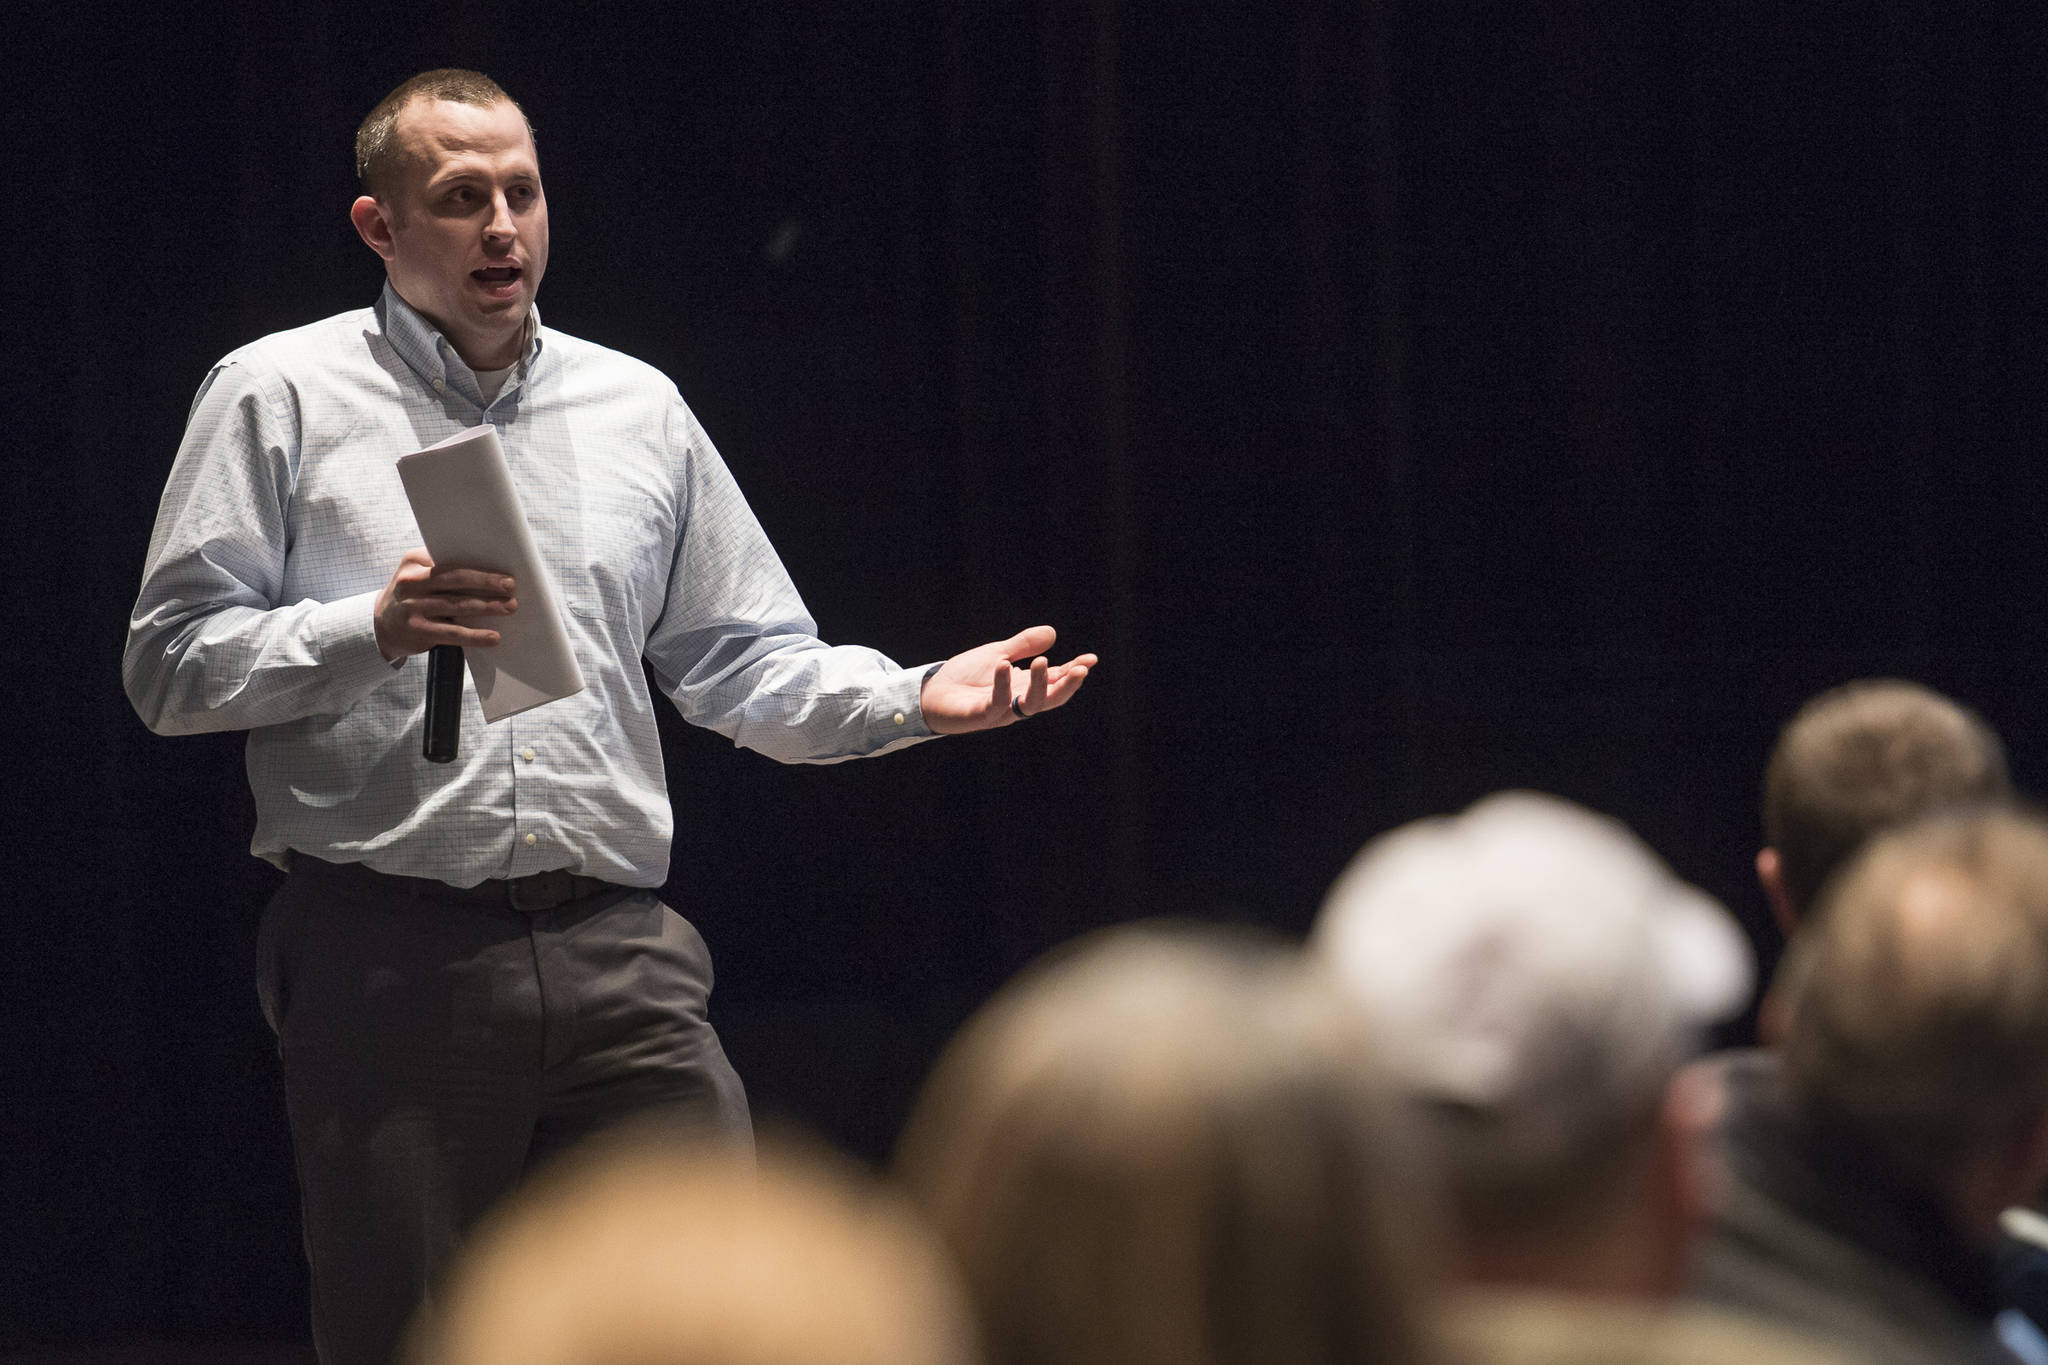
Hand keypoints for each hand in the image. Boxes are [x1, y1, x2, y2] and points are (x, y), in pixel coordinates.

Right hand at [373, 547, 517, 661]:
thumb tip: (489, 570)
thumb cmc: (412, 596)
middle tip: (510, 585)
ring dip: (487, 606)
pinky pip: (452, 633)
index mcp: (413, 561)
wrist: (381, 626)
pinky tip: (493, 637)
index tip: (502, 564)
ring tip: (509, 607)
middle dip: (486, 582)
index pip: (450, 558)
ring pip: (457, 605)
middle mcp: (411, 582)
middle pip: (456, 579)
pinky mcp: (418, 631)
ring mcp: (412, 607)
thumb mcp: (418, 575)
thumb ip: (443, 568)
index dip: (477, 563)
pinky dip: (475, 635)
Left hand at [920, 625, 1096, 734]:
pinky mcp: (980, 716)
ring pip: (1028, 705)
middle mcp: (1017, 702)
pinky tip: (1004, 664)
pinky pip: (996, 704)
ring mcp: (1001, 712)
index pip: (1055, 681)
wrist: (932, 692)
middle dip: (1067, 685)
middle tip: (1081, 669)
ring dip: (1038, 684)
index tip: (1091, 659)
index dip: (1074, 671)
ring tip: (1041, 661)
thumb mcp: (998, 653)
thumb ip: (1023, 645)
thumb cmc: (965, 676)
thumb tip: (1052, 633)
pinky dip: (1001, 685)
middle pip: (1050, 699)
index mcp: (1024, 687)